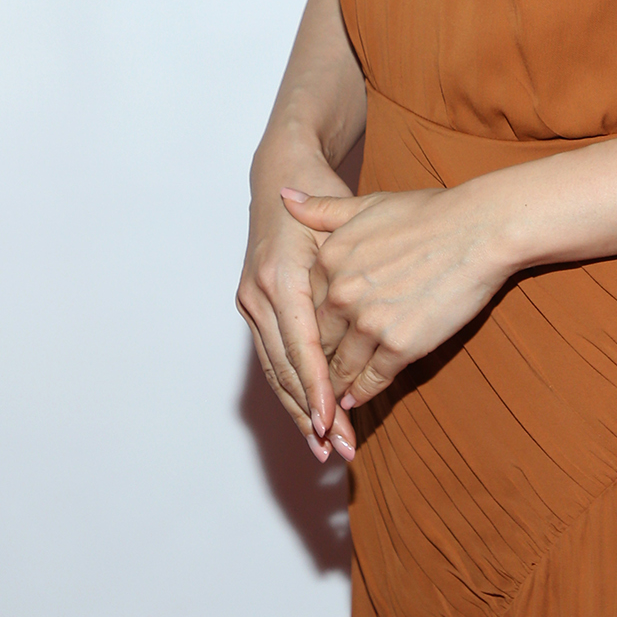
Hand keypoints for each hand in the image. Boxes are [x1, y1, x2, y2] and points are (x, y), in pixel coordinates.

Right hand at [237, 168, 357, 464]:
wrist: (282, 165)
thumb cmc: (322, 189)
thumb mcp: (342, 222)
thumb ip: (349, 269)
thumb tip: (364, 317)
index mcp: (281, 278)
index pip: (301, 348)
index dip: (317, 389)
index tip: (335, 423)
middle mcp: (259, 295)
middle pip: (286, 370)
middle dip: (313, 415)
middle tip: (341, 450)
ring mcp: (252, 302)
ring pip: (276, 371)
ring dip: (302, 411)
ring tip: (329, 447)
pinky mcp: (255, 305)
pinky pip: (273, 357)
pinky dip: (293, 389)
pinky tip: (313, 415)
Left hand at [280, 181, 510, 410]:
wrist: (479, 229)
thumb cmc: (430, 213)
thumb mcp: (368, 204)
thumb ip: (322, 209)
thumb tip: (284, 195)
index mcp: (330, 259)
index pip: (307, 305)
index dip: (308, 325)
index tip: (308, 339)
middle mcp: (342, 293)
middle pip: (319, 339)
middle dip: (316, 360)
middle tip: (311, 380)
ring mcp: (369, 323)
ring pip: (341, 365)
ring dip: (335, 384)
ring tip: (330, 397)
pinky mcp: (401, 346)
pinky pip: (372, 379)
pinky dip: (362, 393)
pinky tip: (356, 400)